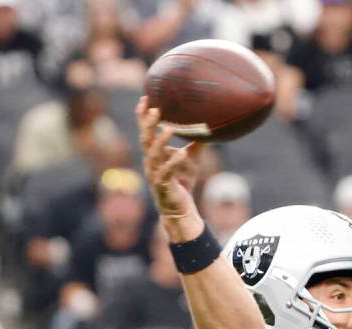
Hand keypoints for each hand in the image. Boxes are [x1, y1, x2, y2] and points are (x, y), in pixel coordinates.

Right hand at [136, 96, 204, 240]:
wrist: (180, 209)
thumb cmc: (182, 182)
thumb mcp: (191, 160)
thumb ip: (196, 144)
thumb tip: (209, 127)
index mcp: (153, 154)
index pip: (145, 131)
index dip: (142, 116)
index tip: (145, 98)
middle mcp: (150, 162)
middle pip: (145, 140)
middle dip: (148, 124)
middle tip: (154, 108)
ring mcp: (155, 174)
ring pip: (153, 155)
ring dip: (160, 141)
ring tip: (169, 128)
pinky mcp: (163, 186)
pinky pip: (167, 172)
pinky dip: (174, 162)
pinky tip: (182, 153)